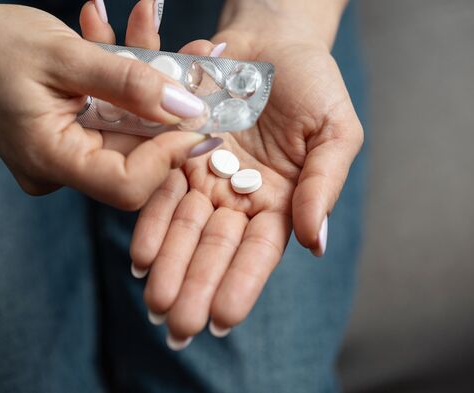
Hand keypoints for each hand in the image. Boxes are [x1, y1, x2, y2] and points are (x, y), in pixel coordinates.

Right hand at [0, 0, 211, 208]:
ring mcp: (65, 156)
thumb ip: (128, 83)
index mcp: (48, 160)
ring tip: (148, 20)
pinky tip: (120, 33)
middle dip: (169, 104)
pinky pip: (112, 116)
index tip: (197, 114)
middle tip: (195, 54)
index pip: (126, 185)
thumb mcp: (64, 56)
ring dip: (148, 79)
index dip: (169, 155)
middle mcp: (59, 169)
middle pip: (136, 155)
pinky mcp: (71, 137)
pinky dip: (124, 80)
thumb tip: (186, 108)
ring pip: (129, 130)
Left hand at [131, 25, 362, 345]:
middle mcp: (239, 197)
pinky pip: (162, 192)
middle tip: (175, 324)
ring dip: (168, 264)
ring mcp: (206, 177)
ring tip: (153, 298)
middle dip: (195, 285)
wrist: (269, 43)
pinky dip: (151, 222)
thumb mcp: (334, 131)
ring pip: (185, 229)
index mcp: (280, 200)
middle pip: (216, 249)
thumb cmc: (312, 85)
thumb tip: (315, 243)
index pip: (260, 251)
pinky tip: (139, 255)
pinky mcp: (176, 154)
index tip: (221, 317)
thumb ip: (322, 184)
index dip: (242, 284)